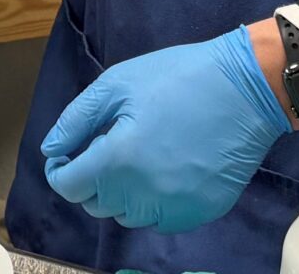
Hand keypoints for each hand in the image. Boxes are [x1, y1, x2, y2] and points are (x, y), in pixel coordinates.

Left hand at [40, 27, 292, 232]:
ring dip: (122, 193)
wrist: (246, 89)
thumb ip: (76, 121)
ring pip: (127, 216)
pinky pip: (159, 220)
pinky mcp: (200, 213)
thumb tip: (52, 151)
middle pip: (96, 203)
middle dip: (92, 177)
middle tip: (109, 144)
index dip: (61, 169)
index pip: (69, 186)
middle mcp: (144, 194)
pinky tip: (163, 170)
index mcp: (118, 160)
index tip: (68, 154)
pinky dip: (152, 202)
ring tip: (138, 155)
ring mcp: (175, 207)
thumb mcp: (116, 84)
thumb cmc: (178, 78)